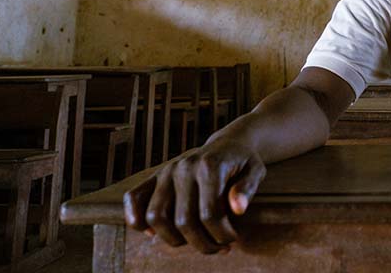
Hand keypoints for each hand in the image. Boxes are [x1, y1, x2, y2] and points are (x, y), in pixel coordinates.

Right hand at [123, 139, 266, 253]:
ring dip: (174, 239)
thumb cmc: (243, 161)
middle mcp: (183, 167)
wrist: (228, 143)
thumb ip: (248, 188)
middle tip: (218, 247)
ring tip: (195, 241)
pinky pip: (134, 199)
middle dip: (203, 243)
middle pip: (183, 221)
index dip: (221, 235)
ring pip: (156, 217)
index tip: (232, 240)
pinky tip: (155, 233)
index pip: (209, 214)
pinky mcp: (155, 176)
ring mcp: (166, 171)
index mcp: (210, 166)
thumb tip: (238, 209)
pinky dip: (137, 219)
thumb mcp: (256, 170)